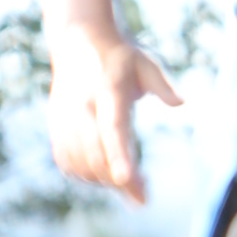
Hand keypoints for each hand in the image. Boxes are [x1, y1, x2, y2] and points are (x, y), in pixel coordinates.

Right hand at [46, 21, 179, 207]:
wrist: (77, 41)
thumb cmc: (119, 57)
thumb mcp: (145, 62)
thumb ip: (162, 84)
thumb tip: (181, 102)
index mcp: (107, 90)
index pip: (112, 128)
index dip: (118, 155)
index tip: (126, 180)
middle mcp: (81, 106)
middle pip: (94, 154)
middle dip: (117, 180)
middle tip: (142, 196)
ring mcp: (64, 117)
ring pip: (79, 163)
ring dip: (103, 180)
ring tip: (127, 179)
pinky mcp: (56, 126)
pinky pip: (67, 162)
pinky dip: (85, 174)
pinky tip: (103, 172)